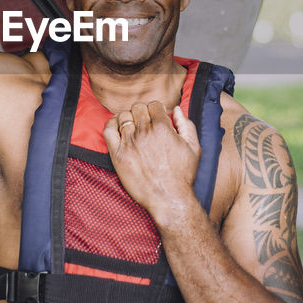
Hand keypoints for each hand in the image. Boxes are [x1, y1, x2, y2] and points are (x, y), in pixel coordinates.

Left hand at [103, 102, 201, 225]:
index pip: (154, 105)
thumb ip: (186, 125)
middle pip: (138, 108)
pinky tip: (117, 126)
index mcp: (162, 128)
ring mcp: (129, 143)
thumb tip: (177, 110)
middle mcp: (144, 132)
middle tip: (146, 122)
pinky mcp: (118, 155)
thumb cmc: (183, 175)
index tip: (157, 117)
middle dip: (143, 112)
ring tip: (133, 126)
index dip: (157, 109)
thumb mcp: (193, 147)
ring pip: (123, 116)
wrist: (169, 198)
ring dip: (129, 118)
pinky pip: (108, 131)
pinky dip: (111, 124)